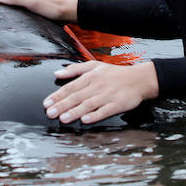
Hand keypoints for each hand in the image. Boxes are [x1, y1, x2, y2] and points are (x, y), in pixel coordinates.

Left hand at [43, 60, 158, 123]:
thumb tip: (57, 73)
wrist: (139, 79)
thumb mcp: (94, 65)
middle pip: (77, 96)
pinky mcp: (117, 104)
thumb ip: (75, 69)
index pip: (70, 87)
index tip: (47, 103)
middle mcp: (97, 85)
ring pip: (88, 104)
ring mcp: (107, 95)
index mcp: (90, 76)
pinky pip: (105, 111)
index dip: (57, 96)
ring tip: (63, 119)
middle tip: (50, 113)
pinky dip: (95, 115)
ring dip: (75, 112)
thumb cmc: (115, 73)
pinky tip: (85, 120)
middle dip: (62, 105)